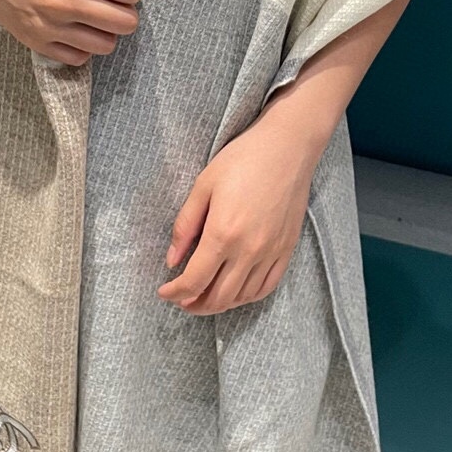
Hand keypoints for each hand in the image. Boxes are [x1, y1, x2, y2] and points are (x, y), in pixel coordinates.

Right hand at [0, 0, 145, 66]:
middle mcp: (62, 1)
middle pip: (126, 22)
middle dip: (126, 8)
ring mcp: (48, 26)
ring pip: (106, 45)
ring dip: (107, 29)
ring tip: (93, 11)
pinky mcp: (35, 42)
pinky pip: (79, 58)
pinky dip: (84, 44)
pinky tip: (75, 24)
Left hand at [156, 116, 318, 315]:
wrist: (287, 147)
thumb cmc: (242, 159)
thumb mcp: (203, 185)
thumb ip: (185, 225)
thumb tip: (172, 260)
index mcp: (222, 233)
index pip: (194, 281)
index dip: (175, 293)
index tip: (164, 292)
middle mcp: (248, 250)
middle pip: (218, 297)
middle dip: (194, 304)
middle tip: (181, 299)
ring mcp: (271, 253)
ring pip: (242, 297)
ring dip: (219, 304)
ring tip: (204, 298)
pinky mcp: (286, 249)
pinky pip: (266, 287)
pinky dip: (247, 297)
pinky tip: (235, 292)